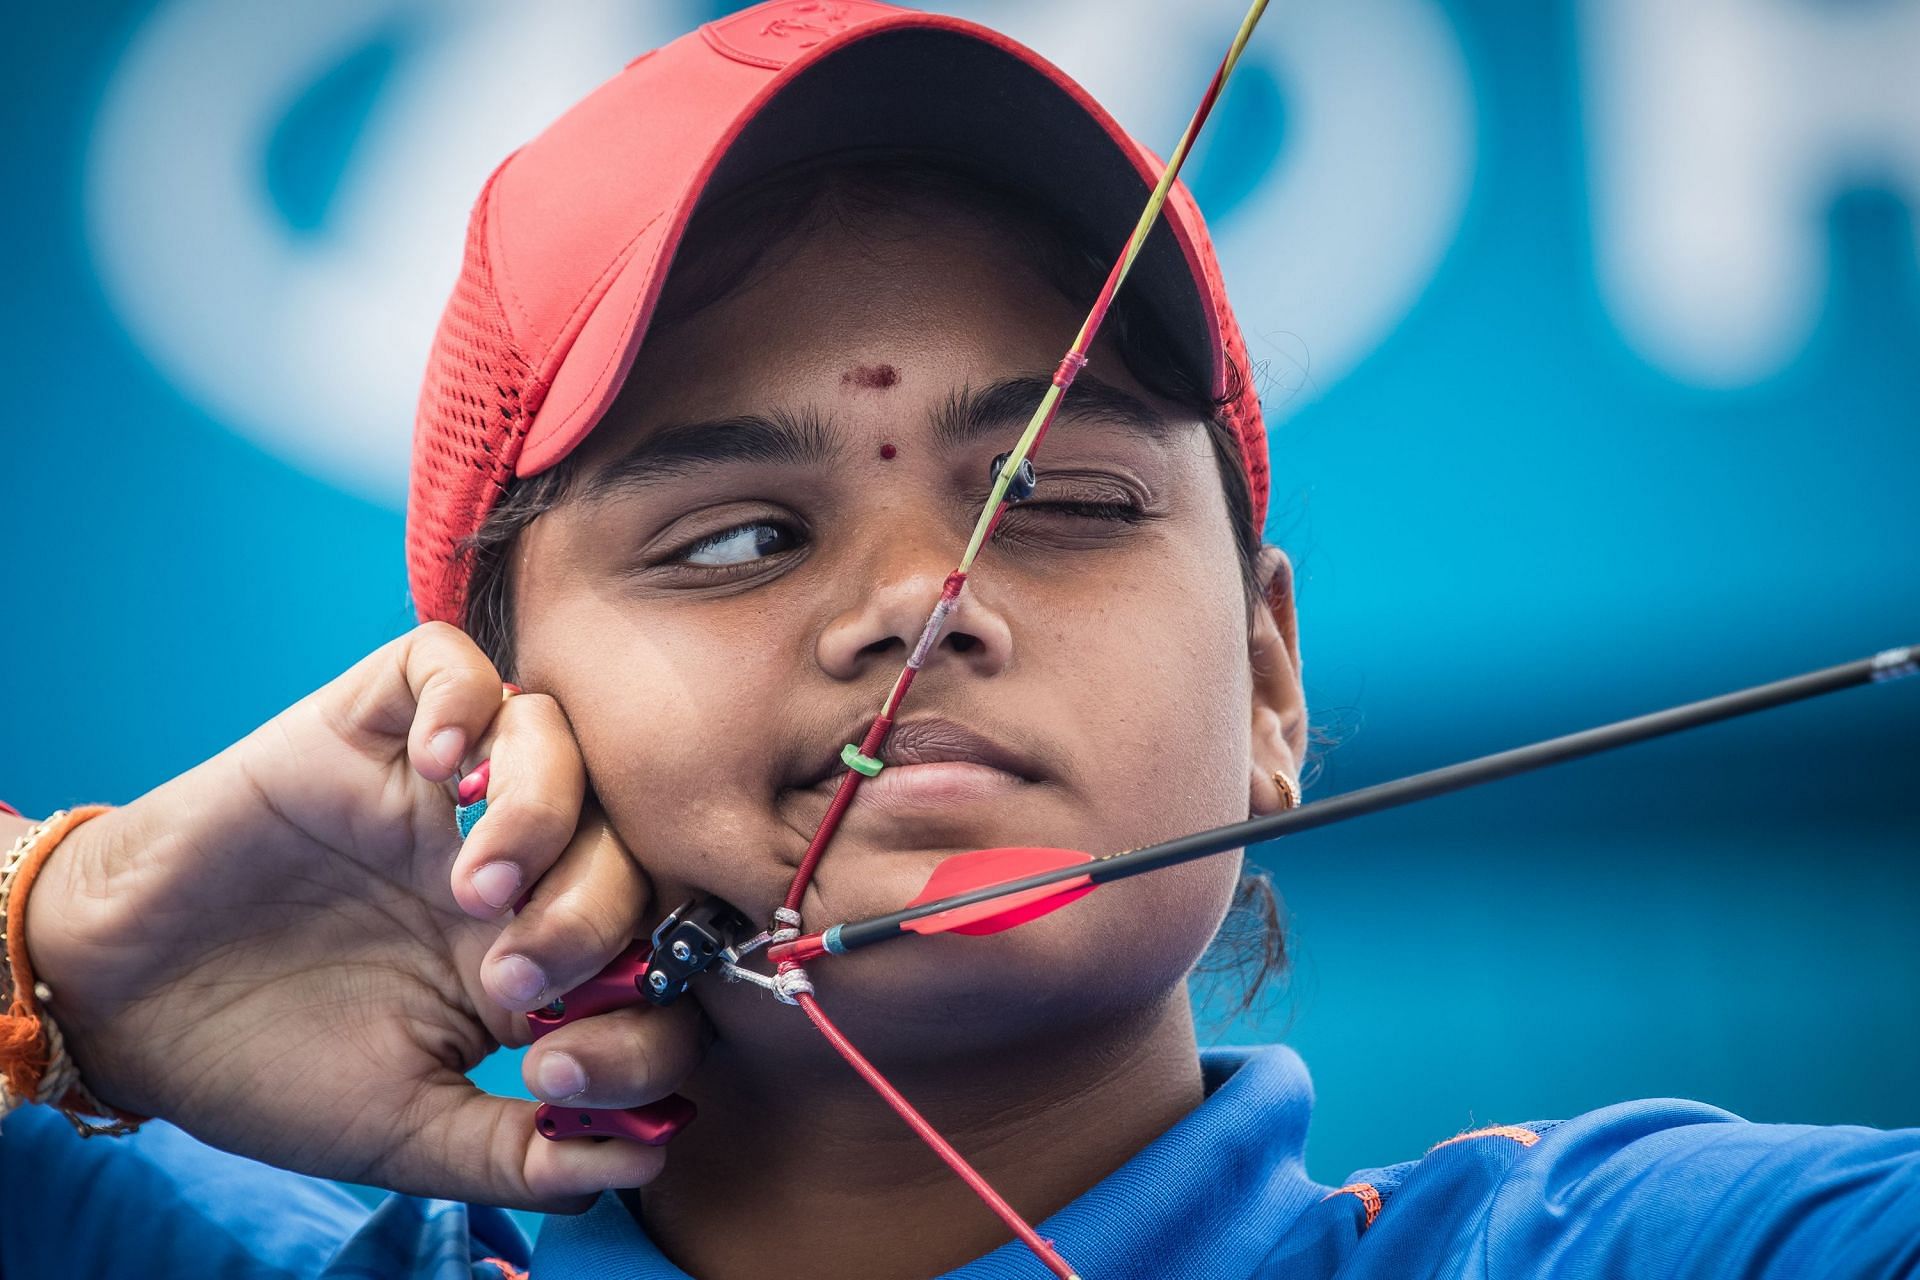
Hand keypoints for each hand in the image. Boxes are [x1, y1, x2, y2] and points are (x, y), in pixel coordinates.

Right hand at [22, 622, 704, 1208]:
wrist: (123, 1007)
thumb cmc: (267, 1064)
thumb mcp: (407, 1130)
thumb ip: (520, 1151)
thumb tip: (645, 1159)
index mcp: (534, 945)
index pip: (656, 940)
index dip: (648, 1004)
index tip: (559, 1072)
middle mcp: (506, 854)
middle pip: (624, 836)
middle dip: (594, 913)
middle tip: (513, 978)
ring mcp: (439, 786)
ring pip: (554, 735)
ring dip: (544, 810)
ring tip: (475, 884)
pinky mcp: (367, 725)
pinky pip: (446, 660)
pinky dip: (461, 700)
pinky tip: (435, 767)